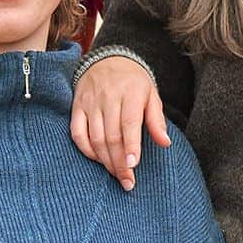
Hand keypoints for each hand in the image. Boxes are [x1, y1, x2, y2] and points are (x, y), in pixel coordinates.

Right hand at [71, 58, 169, 189]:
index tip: (132, 166)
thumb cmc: (133, 82)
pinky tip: (97, 159)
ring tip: (116, 174)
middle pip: (111, 135)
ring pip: (94, 137)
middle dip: (119, 162)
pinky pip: (77, 133)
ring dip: (105, 160)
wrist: (107, 60)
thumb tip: (165, 143)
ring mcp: (90, 103)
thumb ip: (156, 120)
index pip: (128, 123)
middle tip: (127, 182)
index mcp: (130, 93)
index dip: (130, 146)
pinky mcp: (77, 107)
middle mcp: (108, 98)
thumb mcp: (151, 95)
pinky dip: (86, 150)